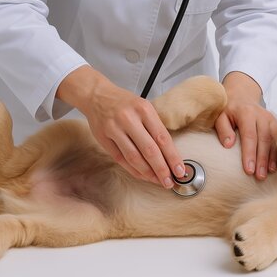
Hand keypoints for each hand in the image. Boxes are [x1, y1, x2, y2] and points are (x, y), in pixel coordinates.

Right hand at [56, 66, 185, 187]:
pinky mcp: (103, 138)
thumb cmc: (124, 103)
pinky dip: (133, 170)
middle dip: (162, 169)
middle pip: (149, 150)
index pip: (162, 138)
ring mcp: (114, 129)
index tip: (180, 170)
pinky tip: (143, 175)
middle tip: (170, 182)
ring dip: (148, 173)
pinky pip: (121, 159)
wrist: (97, 95)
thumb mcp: (144, 107)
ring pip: (134, 157)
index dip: (172, 157)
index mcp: (144, 109)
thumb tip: (170, 155)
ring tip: (158, 181)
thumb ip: (155, 127)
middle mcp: (129, 119)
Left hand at [215, 72, 276, 179]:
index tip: (249, 169)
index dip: (250, 154)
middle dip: (262, 159)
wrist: (241, 95)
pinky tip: (275, 165)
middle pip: (264, 139)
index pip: (249, 135)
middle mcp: (261, 115)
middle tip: (259, 176)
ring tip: (268, 172)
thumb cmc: (229, 109)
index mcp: (246, 113)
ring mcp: (270, 118)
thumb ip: (223, 129)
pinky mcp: (275, 122)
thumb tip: (228, 145)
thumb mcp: (220, 116)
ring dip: (272, 157)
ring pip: (274, 140)